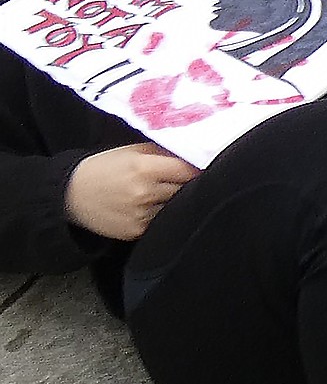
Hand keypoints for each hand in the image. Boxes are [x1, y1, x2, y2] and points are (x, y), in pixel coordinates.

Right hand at [64, 143, 198, 241]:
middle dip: (186, 185)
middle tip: (181, 181)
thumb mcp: (131, 152)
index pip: (188, 171)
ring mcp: (141, 216)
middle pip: (186, 190)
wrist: (70, 195)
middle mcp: (144, 194)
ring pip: (176, 208)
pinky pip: (161, 222)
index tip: (200, 167)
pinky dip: (161, 215)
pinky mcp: (137, 232)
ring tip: (161, 194)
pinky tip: (149, 207)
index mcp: (143, 169)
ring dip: (175, 201)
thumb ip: (163, 153)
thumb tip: (194, 155)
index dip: (196, 169)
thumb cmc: (104, 168)